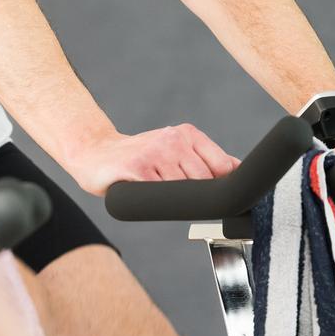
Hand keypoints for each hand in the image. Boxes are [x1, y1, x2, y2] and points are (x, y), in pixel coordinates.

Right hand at [63, 124, 238, 195]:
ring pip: (184, 190)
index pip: (223, 166)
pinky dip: (156, 201)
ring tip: (157, 190)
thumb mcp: (175, 149)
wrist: (96, 153)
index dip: (222, 187)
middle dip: (196, 196)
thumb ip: (206, 159)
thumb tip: (238, 169)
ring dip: (174, 199)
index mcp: (187, 134)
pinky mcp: (136, 168)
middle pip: (205, 181)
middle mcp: (173, 139)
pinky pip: (160, 195)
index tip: (214, 196)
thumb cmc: (140, 157)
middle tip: (176, 195)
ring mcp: (155, 152)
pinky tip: (146, 192)